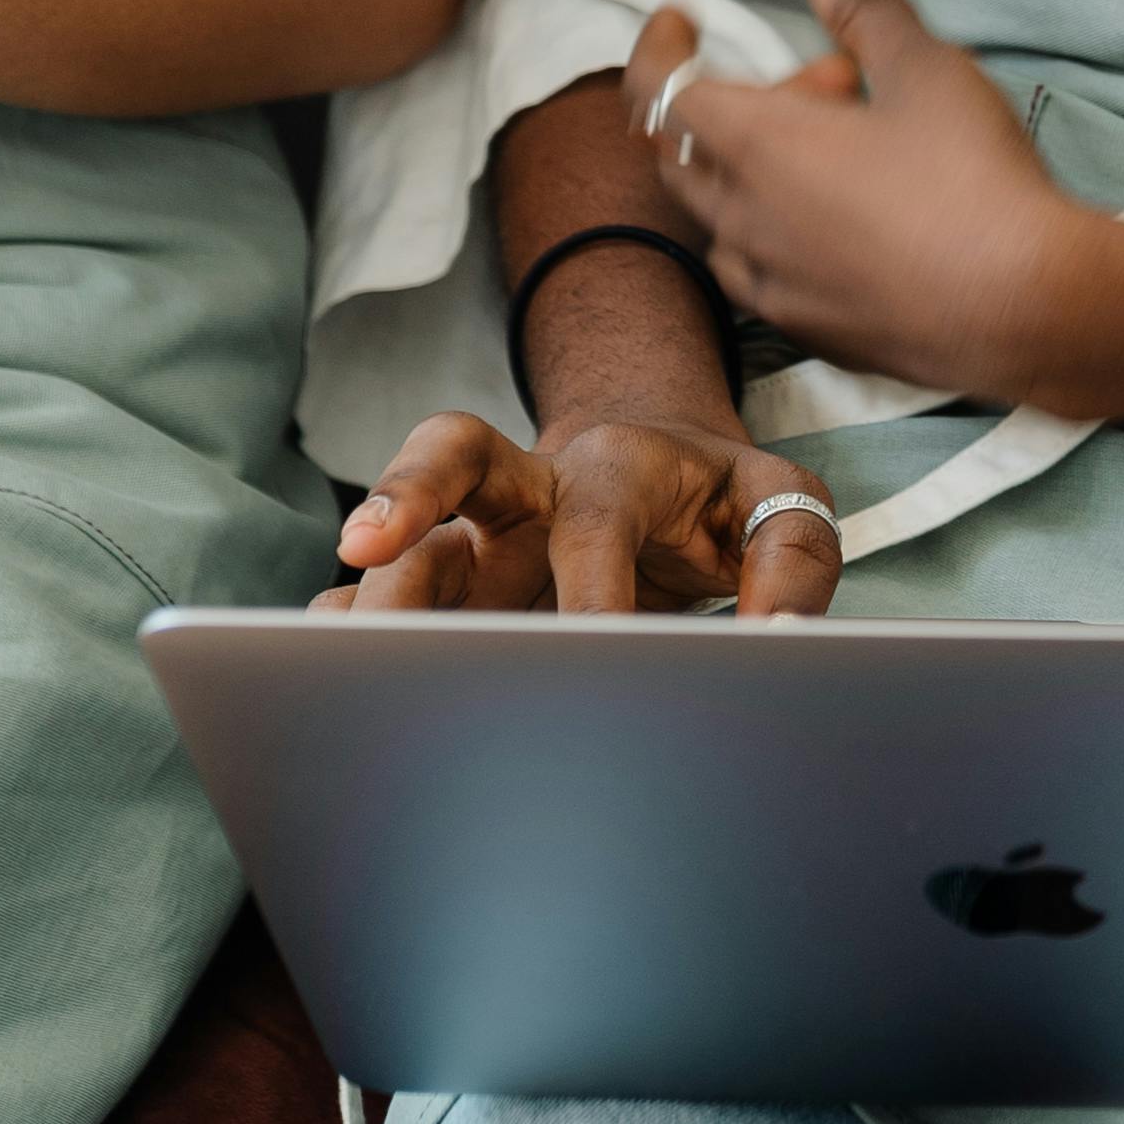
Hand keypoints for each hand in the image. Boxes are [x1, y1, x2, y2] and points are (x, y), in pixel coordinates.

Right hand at [318, 408, 843, 616]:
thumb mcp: (782, 506)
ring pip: (410, 542)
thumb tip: (780, 638)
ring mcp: (481, 534)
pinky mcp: (452, 578)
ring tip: (340, 650)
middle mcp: (534, 487)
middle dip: (410, 488)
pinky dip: (353, 625)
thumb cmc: (721, 503)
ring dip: (374, 592)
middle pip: (456, 453)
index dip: (593, 591)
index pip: (595, 520)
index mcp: (620, 466)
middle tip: (362, 541)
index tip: (596, 656)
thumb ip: (792, 559)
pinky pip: (388, 588)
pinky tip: (332, 670)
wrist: (666, 478)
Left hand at [637, 0, 1103, 408]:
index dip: (657, 50)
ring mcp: (775, 287)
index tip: (680, 19)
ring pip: (723, 220)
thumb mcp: (923, 68)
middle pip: (687, 153)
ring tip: (842, 154)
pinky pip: (762, 275)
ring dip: (755, 175)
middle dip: (737, 103)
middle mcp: (746, 222)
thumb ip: (863, 3)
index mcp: (758, 148)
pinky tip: (849, 225)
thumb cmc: (969, 176)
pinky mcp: (812, 334)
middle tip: (830, 81)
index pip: (660, 93)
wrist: (1025, 308)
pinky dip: (779, 233)